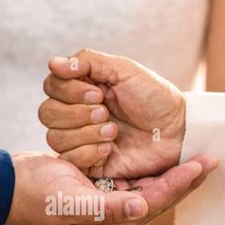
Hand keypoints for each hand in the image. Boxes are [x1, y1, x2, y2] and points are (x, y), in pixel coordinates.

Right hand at [5, 151, 216, 224]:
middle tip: (211, 160)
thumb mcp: (69, 200)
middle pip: (157, 200)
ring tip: (197, 159)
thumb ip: (107, 206)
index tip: (202, 164)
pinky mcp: (101, 197)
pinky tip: (167, 162)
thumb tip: (142, 204)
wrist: (10, 189)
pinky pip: (136, 186)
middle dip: (184, 181)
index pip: (153, 203)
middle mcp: (112, 222)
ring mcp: (107, 210)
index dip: (179, 184)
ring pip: (150, 192)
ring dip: (172, 177)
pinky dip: (153, 173)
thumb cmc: (35, 195)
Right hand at [39, 49, 188, 178]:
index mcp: (82, 88)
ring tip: (114, 131)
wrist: (177, 131)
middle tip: (106, 112)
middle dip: (77, 113)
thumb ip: (88, 62)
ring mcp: (81, 139)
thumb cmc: (154, 97)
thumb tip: (52, 63)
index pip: (51, 86)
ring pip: (55, 137)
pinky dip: (88, 152)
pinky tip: (110, 149)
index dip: (70, 91)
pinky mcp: (88, 163)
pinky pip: (69, 160)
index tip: (100, 93)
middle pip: (47, 113)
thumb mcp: (124, 70)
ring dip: (85, 133)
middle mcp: (76, 113)